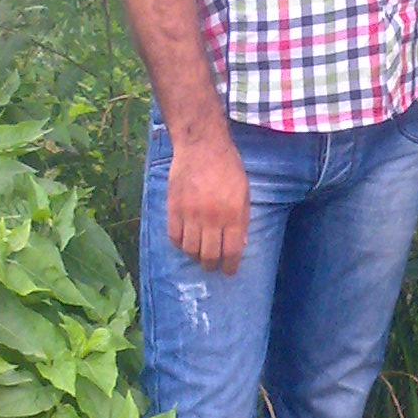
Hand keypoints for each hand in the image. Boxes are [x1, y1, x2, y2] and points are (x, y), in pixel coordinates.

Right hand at [166, 132, 249, 273]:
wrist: (202, 146)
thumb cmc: (228, 167)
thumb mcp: (243, 192)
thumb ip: (242, 219)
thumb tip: (240, 244)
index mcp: (233, 214)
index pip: (231, 251)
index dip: (230, 266)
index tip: (229, 271)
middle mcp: (212, 217)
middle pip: (209, 255)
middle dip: (212, 265)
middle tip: (213, 265)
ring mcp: (190, 213)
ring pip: (190, 249)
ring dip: (195, 257)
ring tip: (199, 254)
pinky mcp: (174, 207)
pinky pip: (174, 236)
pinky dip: (179, 243)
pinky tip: (185, 240)